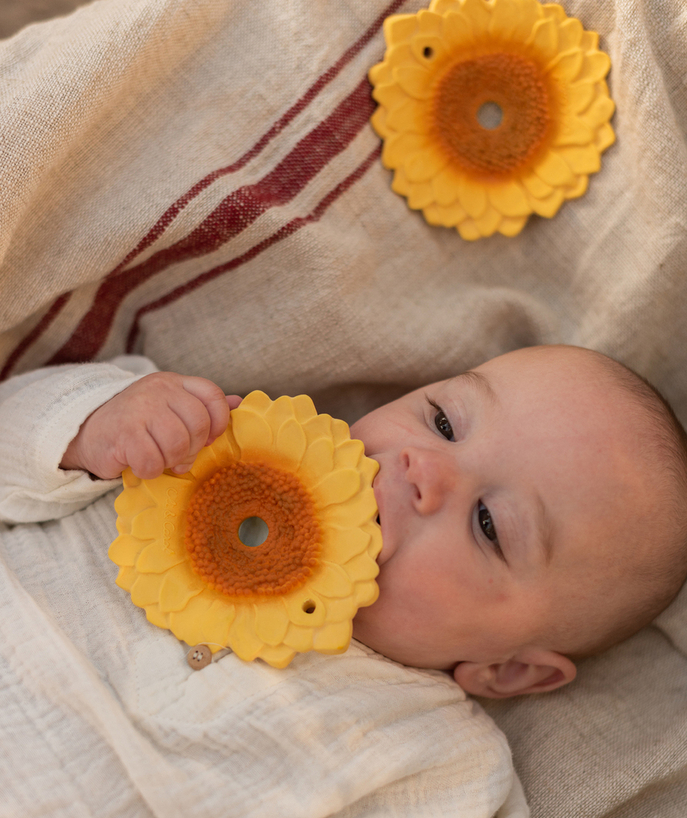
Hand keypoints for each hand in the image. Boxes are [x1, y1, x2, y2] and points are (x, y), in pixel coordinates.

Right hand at [60, 372, 241, 478]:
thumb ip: (203, 406)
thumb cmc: (137, 423)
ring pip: (178, 443)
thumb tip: (239, 403)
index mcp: (174, 383)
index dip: (218, 422)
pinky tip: (140, 464)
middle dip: (193, 448)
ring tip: (159, 459)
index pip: (212, 395)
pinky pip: (152, 460)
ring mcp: (140, 408)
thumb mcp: (171, 408)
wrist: (87, 430)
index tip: (209, 439)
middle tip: (178, 455)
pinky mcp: (123, 432)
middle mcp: (158, 390)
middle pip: (199, 424)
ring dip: (171, 460)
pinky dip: (149, 470)